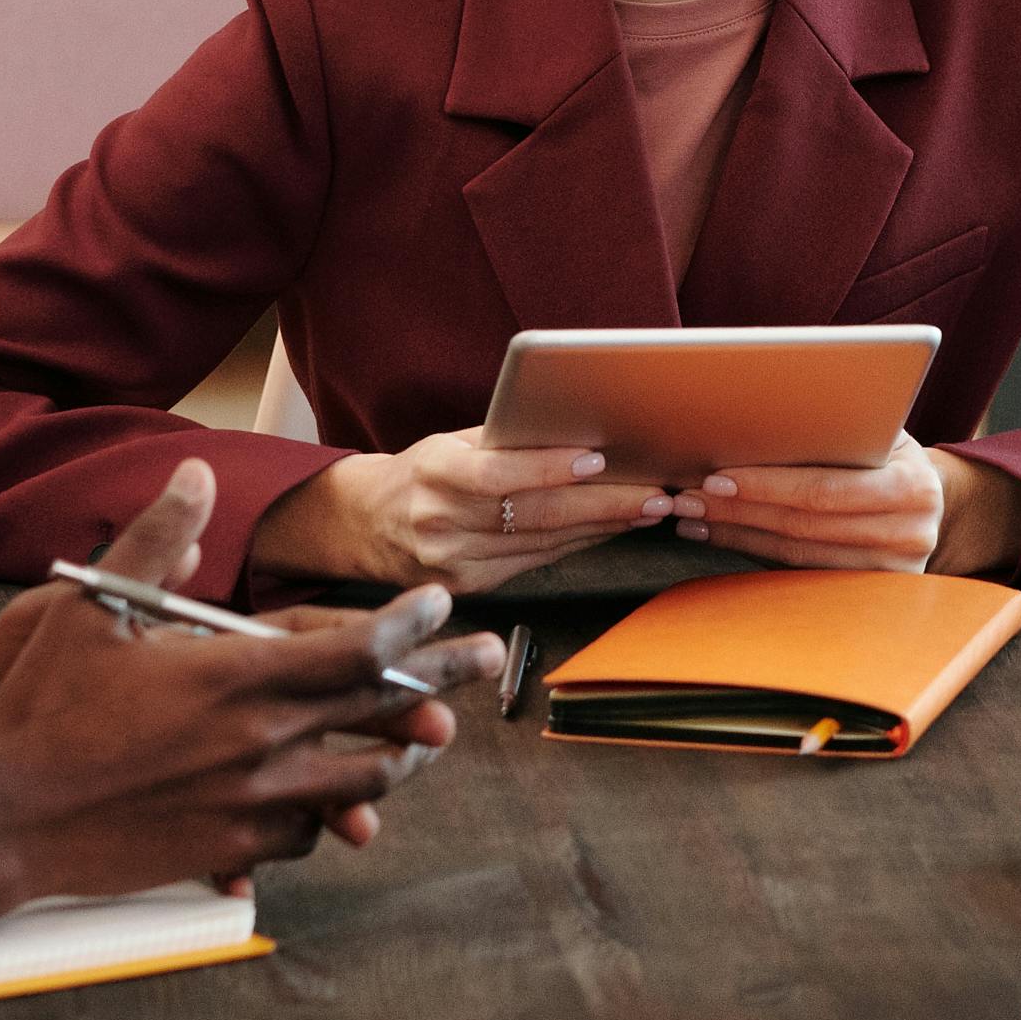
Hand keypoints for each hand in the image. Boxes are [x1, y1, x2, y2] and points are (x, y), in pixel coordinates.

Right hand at [0, 466, 498, 889]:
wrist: (1, 817)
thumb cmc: (42, 707)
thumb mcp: (95, 607)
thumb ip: (156, 538)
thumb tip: (195, 475)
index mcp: (237, 677)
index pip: (355, 648)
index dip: (410, 624)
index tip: (442, 605)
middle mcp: (260, 743)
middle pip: (380, 716)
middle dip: (441, 682)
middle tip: (487, 660)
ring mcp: (250, 804)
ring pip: (358, 785)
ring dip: (393, 758)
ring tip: (417, 742)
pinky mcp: (229, 848)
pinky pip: (305, 832)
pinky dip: (325, 812)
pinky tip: (329, 802)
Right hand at [259, 430, 667, 595]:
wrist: (367, 525)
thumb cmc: (422, 472)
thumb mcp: (450, 443)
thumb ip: (504, 441)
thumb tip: (577, 430)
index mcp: (433, 475)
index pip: (497, 474)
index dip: (548, 468)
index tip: (596, 458)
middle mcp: (441, 524)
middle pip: (533, 517)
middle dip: (602, 506)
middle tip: (654, 493)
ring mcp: (455, 564)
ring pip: (543, 545)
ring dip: (603, 528)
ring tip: (648, 509)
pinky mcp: (471, 589)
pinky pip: (536, 564)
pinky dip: (578, 545)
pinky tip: (610, 530)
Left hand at [686, 435, 952, 573]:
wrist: (929, 497)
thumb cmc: (888, 451)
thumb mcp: (878, 429)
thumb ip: (839, 425)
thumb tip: (757, 415)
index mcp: (912, 487)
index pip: (823, 491)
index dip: (765, 486)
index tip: (714, 478)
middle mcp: (911, 535)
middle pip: (803, 527)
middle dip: (738, 511)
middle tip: (686, 498)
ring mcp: (893, 573)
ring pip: (797, 556)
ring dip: (737, 535)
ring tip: (694, 518)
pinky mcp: (873, 595)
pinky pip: (802, 574)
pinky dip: (757, 552)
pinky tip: (723, 536)